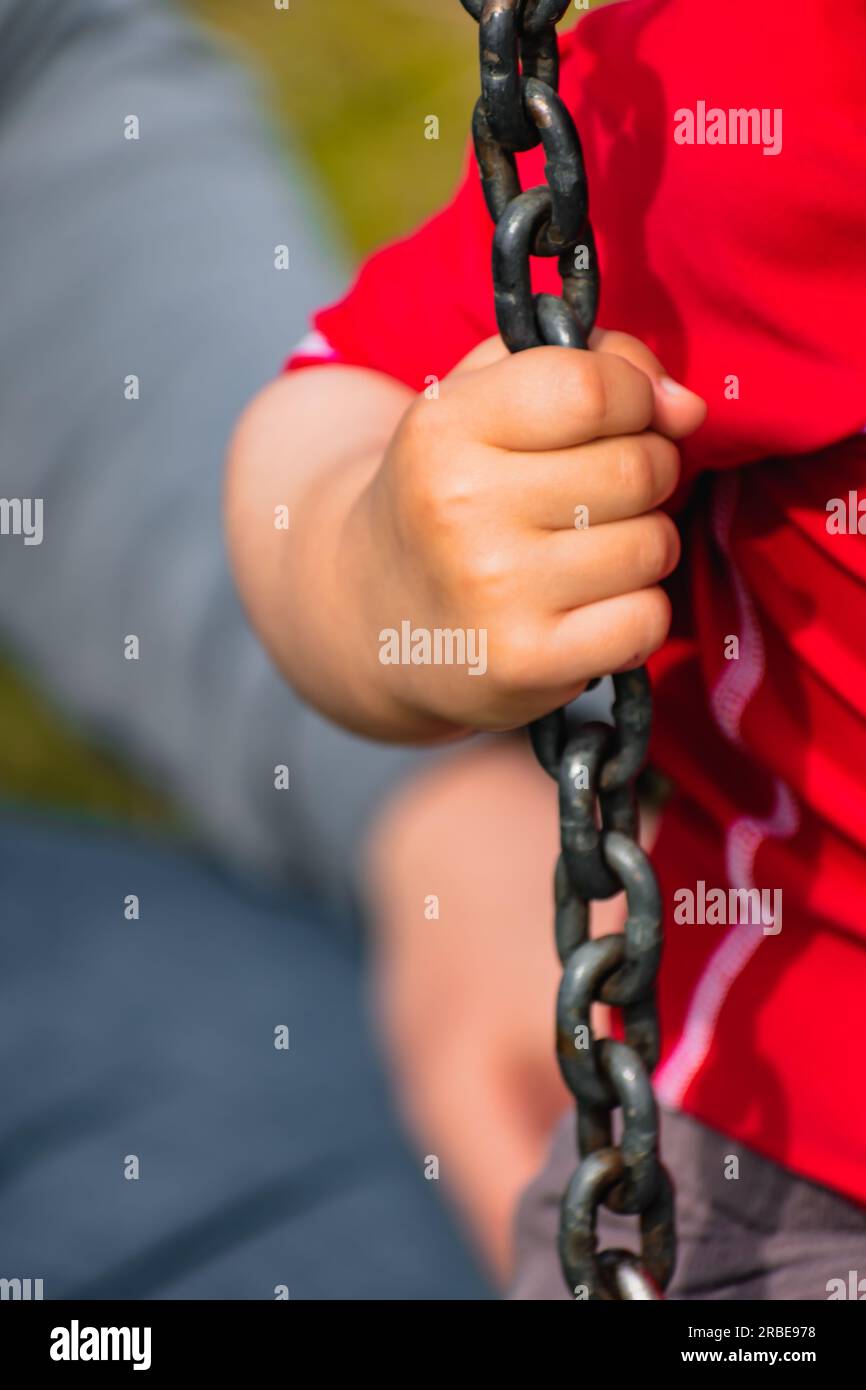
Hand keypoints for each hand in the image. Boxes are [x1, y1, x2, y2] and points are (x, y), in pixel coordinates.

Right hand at [347, 329, 704, 734]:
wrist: (374, 614)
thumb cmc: (452, 491)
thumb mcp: (485, 401)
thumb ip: (588, 365)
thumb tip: (686, 408)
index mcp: (446, 427)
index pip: (594, 388)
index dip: (635, 398)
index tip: (621, 418)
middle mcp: (461, 507)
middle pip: (638, 468)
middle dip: (648, 473)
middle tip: (600, 495)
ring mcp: (494, 591)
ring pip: (653, 545)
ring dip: (644, 546)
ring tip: (588, 552)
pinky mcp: (526, 662)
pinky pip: (647, 619)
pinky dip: (637, 613)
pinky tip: (588, 609)